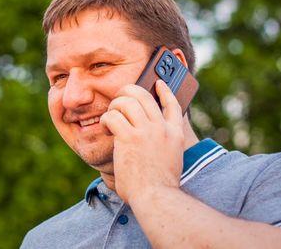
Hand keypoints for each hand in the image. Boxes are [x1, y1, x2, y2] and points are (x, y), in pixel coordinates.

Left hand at [100, 80, 184, 203]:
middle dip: (128, 92)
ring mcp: (146, 131)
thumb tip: (148, 137)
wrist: (156, 196)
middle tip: (119, 99)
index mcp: (175, 133)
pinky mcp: (129, 137)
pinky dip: (106, 120)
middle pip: (143, 95)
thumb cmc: (159, 186)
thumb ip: (163, 145)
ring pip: (126, 101)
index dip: (165, 90)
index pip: (173, 104)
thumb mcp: (171, 159)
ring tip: (111, 117)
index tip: (159, 83)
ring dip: (114, 106)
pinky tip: (106, 129)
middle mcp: (162, 128)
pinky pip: (113, 116)